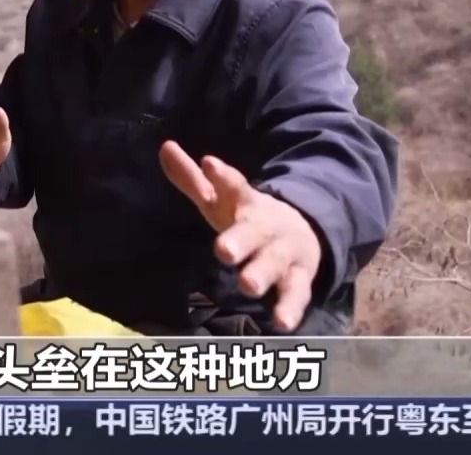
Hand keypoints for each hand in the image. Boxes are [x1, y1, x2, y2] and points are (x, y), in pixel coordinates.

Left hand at [158, 141, 322, 331]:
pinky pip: (296, 294)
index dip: (223, 177)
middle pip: (254, 232)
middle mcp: (267, 228)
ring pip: (274, 264)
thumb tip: (165, 147)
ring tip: (248, 285)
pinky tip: (281, 323)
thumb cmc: (248, 219)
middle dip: (240, 241)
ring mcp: (284, 254)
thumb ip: (193, 179)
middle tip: (223, 251)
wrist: (305, 231)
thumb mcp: (221, 199)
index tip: (210, 164)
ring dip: (261, 275)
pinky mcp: (299, 279)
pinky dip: (290, 309)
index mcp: (247, 204)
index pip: (235, 187)